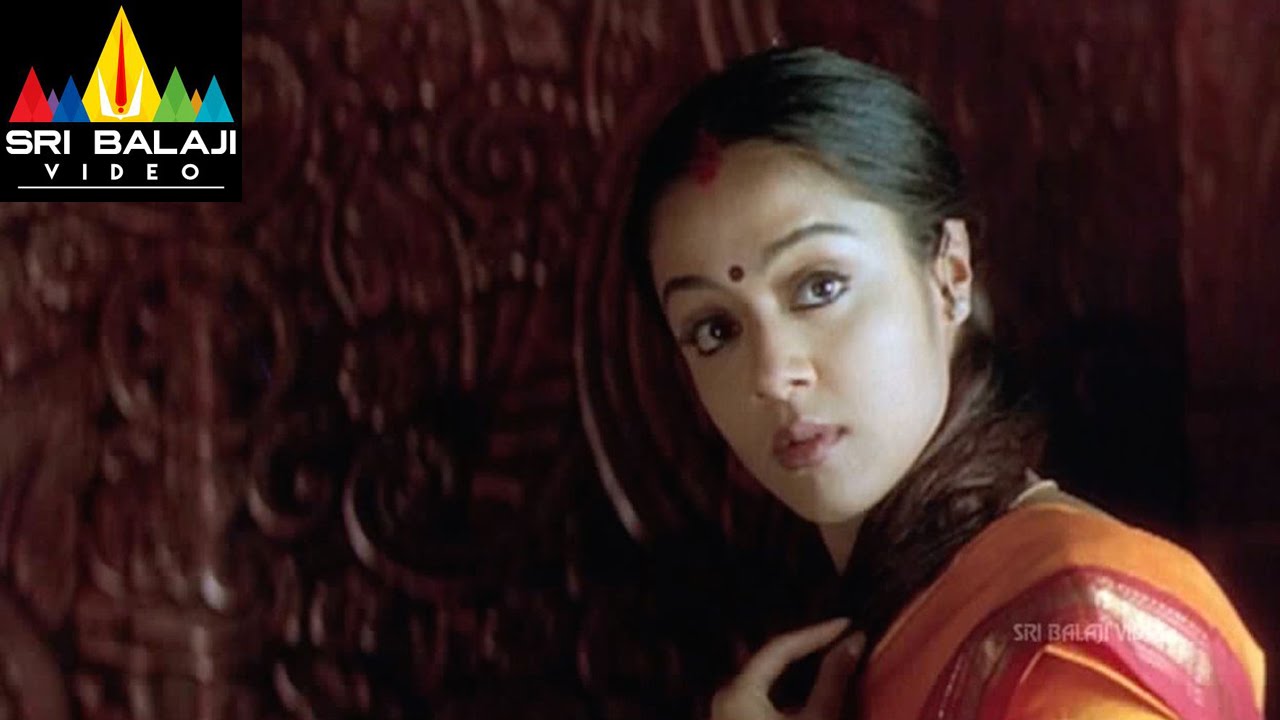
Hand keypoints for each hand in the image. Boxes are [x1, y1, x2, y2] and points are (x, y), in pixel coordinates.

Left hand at [710, 617, 865, 719]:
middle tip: (841, 634)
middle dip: (808, 645)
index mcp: (738, 692)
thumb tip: (855, 641)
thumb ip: (833, 680)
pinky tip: (811, 684)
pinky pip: (764, 694)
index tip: (848, 623)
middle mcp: (726, 696)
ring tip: (830, 651)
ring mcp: (728, 712)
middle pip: (772, 659)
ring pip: (768, 677)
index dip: (816, 633)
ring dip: (799, 666)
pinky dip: (788, 686)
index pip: (780, 647)